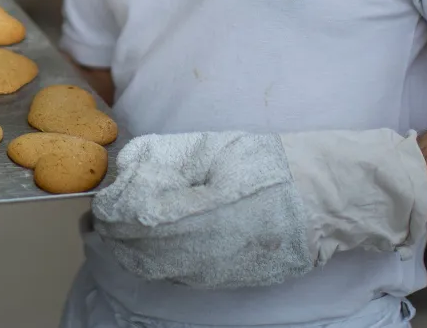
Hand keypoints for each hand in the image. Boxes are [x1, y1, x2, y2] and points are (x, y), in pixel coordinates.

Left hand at [92, 130, 426, 288]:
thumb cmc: (268, 165)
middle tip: (104, 217)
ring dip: (130, 250)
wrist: (322, 197)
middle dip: (113, 232)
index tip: (103, 199)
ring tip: (121, 232)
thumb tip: (128, 171)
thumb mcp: (211, 148)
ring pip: (151, 267)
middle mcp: (196, 245)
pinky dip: (155, 262)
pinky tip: (153, 247)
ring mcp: (210, 267)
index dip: (109, 209)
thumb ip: (163, 161)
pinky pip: (176, 275)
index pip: (128, 216)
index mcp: (189, 208)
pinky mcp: (223, 277)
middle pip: (133, 248)